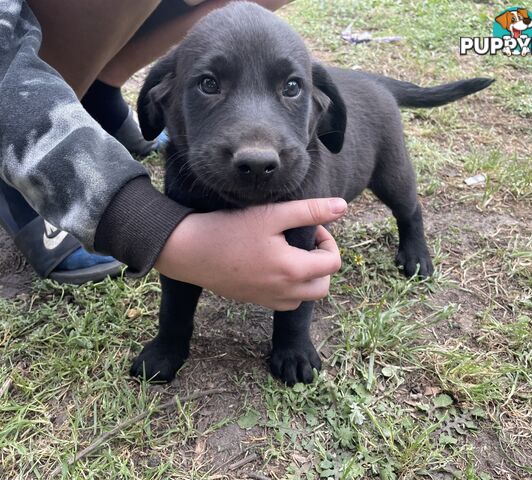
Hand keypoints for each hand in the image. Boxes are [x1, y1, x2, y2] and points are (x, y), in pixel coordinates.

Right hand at [155, 198, 346, 309]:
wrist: (189, 251)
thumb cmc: (229, 229)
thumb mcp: (272, 215)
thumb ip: (309, 211)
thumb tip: (342, 207)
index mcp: (293, 271)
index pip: (332, 263)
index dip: (328, 241)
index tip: (309, 227)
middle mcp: (284, 292)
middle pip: (323, 286)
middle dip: (322, 263)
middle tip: (303, 242)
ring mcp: (268, 300)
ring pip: (305, 297)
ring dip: (307, 278)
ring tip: (290, 254)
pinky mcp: (254, 301)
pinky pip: (285, 302)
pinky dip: (290, 288)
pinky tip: (274, 266)